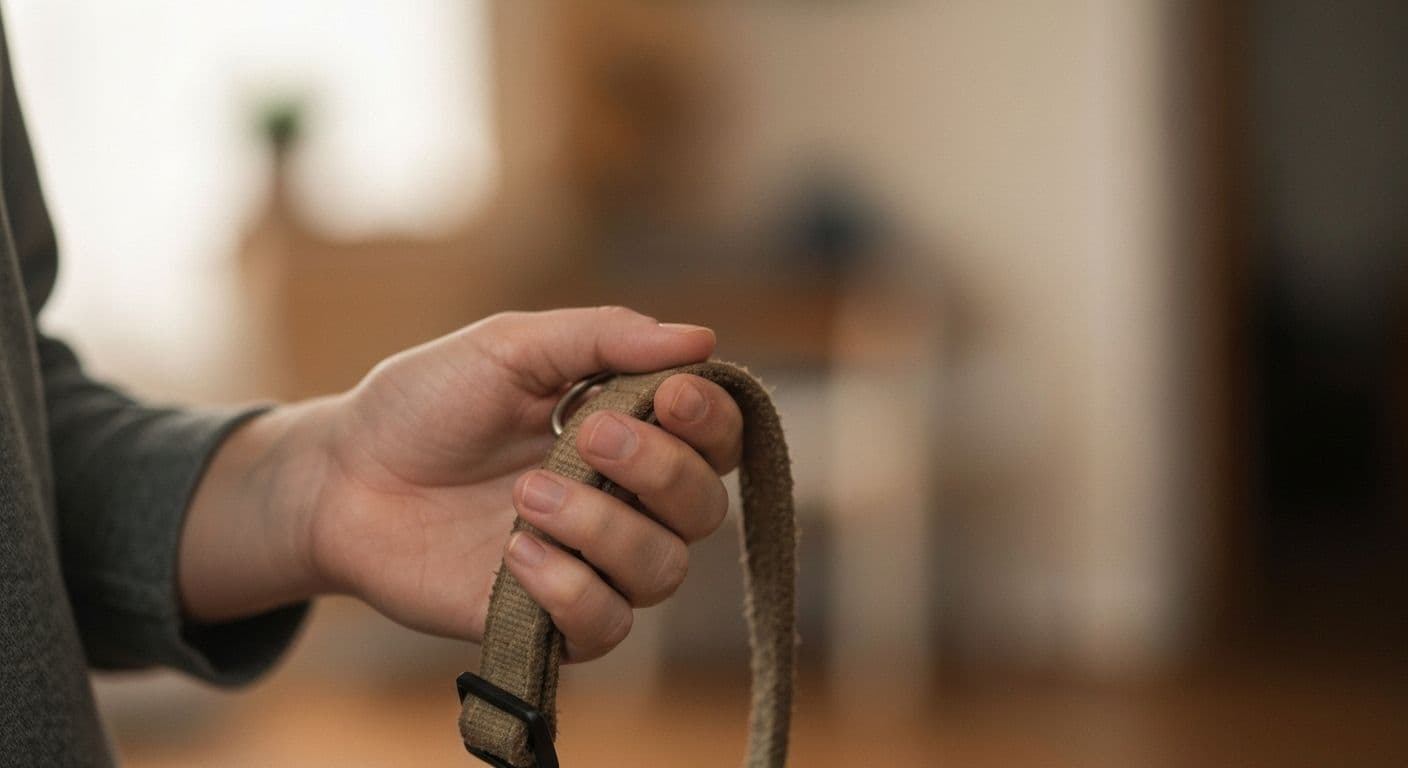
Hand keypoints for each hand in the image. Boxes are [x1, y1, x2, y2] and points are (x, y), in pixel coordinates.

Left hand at [179, 307, 742, 662]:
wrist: (342, 478)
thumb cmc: (426, 404)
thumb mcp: (509, 347)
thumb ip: (603, 337)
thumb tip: (700, 337)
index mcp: (630, 432)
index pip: (717, 438)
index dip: (711, 420)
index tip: (670, 394)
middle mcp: (626, 502)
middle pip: (704, 508)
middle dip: (660, 470)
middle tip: (587, 437)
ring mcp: (592, 564)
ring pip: (662, 569)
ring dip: (603, 529)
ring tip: (526, 496)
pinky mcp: (550, 621)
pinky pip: (606, 626)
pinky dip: (571, 589)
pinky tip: (511, 554)